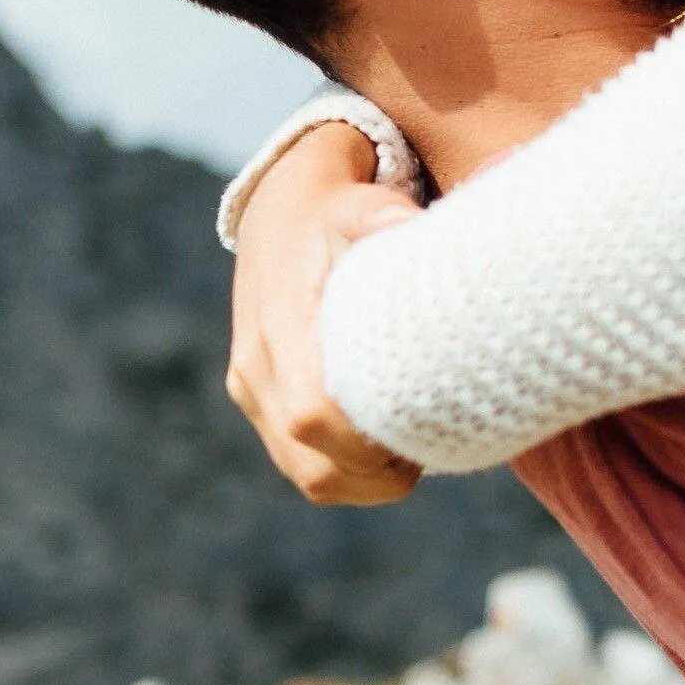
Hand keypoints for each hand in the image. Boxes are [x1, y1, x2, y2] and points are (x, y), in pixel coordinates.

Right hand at [225, 125, 424, 504]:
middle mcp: (257, 369)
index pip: (315, 418)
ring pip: (308, 476)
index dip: (369, 445)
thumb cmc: (334, 210)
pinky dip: (343, 470)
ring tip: (411, 444)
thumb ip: (383, 215)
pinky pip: (298, 463)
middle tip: (432, 442)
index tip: (422, 429)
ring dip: (363, 480)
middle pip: (313, 467)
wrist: (279, 212)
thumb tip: (412, 226)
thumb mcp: (360, 204)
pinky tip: (382, 441)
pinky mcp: (256, 399)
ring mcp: (252, 390)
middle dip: (378, 475)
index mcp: (281, 329)